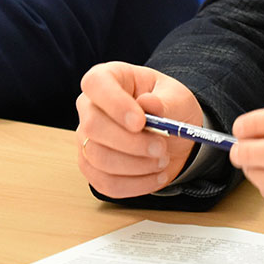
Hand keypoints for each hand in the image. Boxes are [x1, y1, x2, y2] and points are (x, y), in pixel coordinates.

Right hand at [74, 61, 204, 196]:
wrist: (172, 135)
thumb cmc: (169, 107)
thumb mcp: (177, 98)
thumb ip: (165, 101)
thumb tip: (149, 105)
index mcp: (108, 78)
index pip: (96, 84)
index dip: (115, 103)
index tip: (140, 122)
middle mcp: (89, 107)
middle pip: (92, 126)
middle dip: (130, 143)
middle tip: (160, 148)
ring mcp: (86, 139)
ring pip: (98, 158)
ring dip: (136, 165)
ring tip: (162, 160)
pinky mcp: (92, 167)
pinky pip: (105, 183)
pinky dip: (135, 185)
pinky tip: (156, 176)